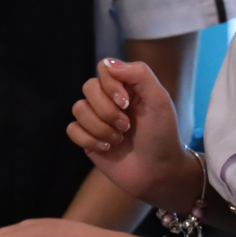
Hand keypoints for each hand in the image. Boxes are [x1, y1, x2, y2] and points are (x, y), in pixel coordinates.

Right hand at [67, 58, 201, 210]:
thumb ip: (139, 74)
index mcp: (127, 86)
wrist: (159, 172)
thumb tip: (108, 64)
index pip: (104, 68)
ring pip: (78, 108)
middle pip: (88, 87)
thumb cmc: (163, 135)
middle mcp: (109, 99)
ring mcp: (97, 119)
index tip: (126, 103)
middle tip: (127, 126)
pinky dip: (89, 139)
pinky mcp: (88, 139)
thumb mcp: (160, 100)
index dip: (110, 84)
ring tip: (119, 139)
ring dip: (100, 127)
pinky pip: (72, 129)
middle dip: (107, 110)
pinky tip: (107, 148)